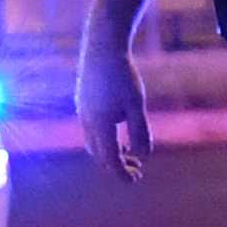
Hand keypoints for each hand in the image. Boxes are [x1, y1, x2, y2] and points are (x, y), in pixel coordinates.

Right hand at [76, 29, 151, 180]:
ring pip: (93, 143)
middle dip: (117, 166)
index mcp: (99, 125)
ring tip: (129, 154)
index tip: (136, 179)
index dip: (122, 173)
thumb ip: (140, 131)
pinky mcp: (83, 103)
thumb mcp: (137, 105)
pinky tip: (118, 133)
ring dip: (110, 153)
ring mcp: (82, 112)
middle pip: (99, 155)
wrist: (102, 46)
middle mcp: (86, 122)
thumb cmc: (123, 75)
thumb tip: (143, 156)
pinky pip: (91, 130)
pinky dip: (104, 139)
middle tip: (137, 170)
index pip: (109, 160)